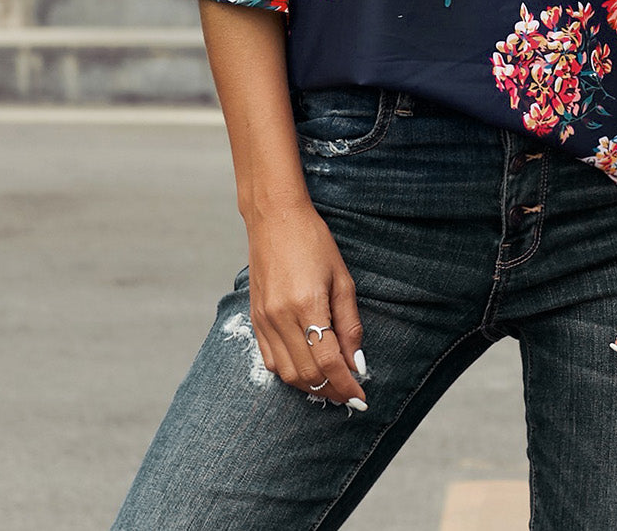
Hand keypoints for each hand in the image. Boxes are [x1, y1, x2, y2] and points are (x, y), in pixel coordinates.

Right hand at [246, 201, 367, 408]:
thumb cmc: (313, 242)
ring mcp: (264, 320)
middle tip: (350, 395)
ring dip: (311, 386)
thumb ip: (350, 324)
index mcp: (307, 304)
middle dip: (331, 390)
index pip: (329, 361)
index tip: (361, 397)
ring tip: (331, 386)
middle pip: (308, 373)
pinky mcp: (255, 320)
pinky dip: (290, 373)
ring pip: (287, 373)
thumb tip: (357, 362)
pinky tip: (306, 371)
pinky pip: (270, 361)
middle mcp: (281, 317)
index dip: (346, 384)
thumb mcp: (342, 279)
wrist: (275, 218)